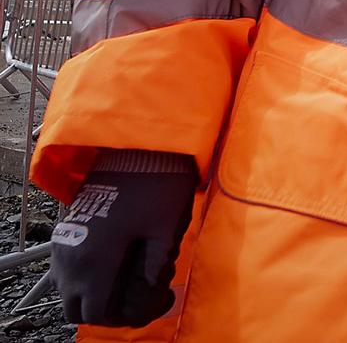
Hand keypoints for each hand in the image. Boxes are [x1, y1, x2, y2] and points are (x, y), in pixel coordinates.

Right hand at [50, 151, 195, 328]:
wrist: (136, 145)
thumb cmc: (156, 183)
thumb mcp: (167, 226)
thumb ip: (157, 265)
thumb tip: (155, 291)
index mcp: (97, 259)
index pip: (97, 312)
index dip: (122, 318)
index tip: (148, 306)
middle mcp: (72, 256)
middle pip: (75, 308)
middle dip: (102, 311)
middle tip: (133, 301)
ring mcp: (64, 242)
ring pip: (65, 289)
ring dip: (87, 295)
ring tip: (122, 284)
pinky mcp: (65, 229)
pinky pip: (63, 269)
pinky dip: (79, 278)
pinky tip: (108, 267)